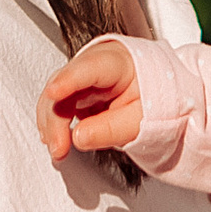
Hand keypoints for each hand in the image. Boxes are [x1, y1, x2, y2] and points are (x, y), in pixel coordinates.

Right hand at [38, 37, 143, 160]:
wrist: (159, 92)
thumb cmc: (152, 98)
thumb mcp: (141, 118)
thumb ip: (112, 129)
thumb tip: (78, 138)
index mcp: (118, 61)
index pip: (91, 67)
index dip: (69, 80)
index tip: (54, 92)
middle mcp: (93, 62)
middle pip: (65, 84)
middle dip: (57, 118)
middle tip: (60, 147)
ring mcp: (81, 75)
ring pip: (55, 94)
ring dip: (51, 124)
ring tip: (58, 150)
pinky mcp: (74, 89)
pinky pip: (57, 104)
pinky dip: (54, 124)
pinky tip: (56, 140)